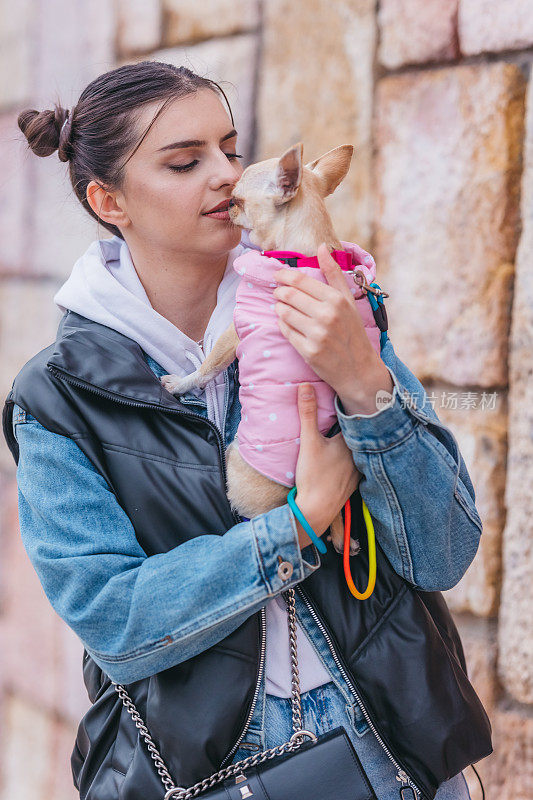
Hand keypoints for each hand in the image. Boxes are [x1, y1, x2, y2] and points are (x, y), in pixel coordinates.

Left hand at [273, 243, 392, 413]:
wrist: (358, 369)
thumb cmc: (352, 331)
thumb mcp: (348, 300)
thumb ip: (334, 273)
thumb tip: (322, 246)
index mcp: (337, 300)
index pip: (301, 281)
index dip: (284, 276)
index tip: (277, 275)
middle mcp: (327, 316)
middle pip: (289, 295)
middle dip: (279, 291)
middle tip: (278, 292)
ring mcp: (317, 335)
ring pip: (284, 313)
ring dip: (278, 307)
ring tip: (281, 307)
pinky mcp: (308, 352)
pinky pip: (285, 331)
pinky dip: (282, 325)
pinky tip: (287, 323)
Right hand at [292, 383, 360, 548]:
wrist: (316, 510)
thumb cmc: (313, 476)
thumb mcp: (309, 441)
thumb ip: (308, 413)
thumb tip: (305, 386)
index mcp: (353, 442)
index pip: (355, 418)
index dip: (350, 406)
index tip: (350, 392)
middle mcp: (360, 455)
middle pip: (358, 433)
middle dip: (353, 422)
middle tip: (350, 404)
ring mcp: (359, 469)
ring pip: (359, 448)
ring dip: (355, 440)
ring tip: (349, 427)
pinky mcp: (354, 482)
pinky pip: (358, 462)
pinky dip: (354, 456)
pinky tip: (346, 455)